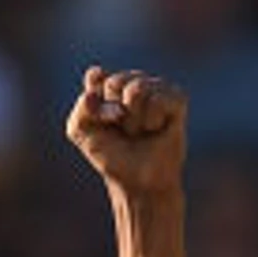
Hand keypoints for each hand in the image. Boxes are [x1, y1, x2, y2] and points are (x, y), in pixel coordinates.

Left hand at [65, 67, 185, 201]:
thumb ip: (80, 107)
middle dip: (114, 114)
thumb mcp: (81, 132)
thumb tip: (95, 84)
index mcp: (108, 86)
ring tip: (140, 131)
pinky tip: (156, 128)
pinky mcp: (177, 98)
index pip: (96, 76)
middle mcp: (133, 81)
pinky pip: (157, 99)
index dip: (96, 100)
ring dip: (134, 120)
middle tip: (123, 131)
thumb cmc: (111, 155)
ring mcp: (157, 87)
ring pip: (137, 89)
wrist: (138, 180)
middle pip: (115, 82)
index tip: (101, 120)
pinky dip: (152, 120)